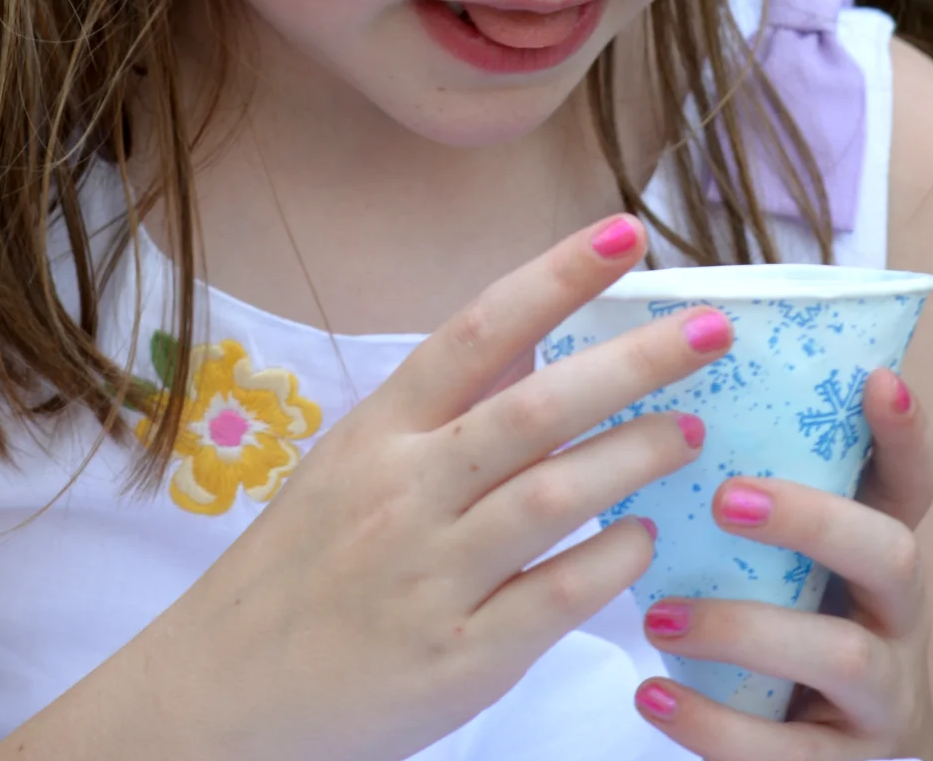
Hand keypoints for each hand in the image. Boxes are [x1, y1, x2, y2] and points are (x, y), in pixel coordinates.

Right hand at [145, 214, 731, 760]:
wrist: (218, 700)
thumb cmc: (297, 569)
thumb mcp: (348, 466)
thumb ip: (438, 408)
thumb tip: (534, 334)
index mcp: (377, 432)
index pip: (478, 329)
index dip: (556, 275)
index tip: (625, 232)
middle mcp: (403, 493)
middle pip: (536, 407)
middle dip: (634, 361)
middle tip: (714, 330)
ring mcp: (430, 577)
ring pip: (554, 496)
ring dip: (635, 456)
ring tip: (690, 429)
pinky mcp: (457, 661)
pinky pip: (556, 598)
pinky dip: (610, 560)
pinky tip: (643, 537)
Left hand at [632, 368, 932, 759]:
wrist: (830, 755)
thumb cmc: (790, 622)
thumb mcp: (793, 559)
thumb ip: (758, 489)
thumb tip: (662, 391)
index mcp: (881, 548)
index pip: (914, 480)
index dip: (906, 432)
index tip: (874, 379)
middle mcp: (898, 616)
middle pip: (893, 554)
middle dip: (813, 520)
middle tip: (727, 499)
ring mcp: (883, 698)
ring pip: (842, 657)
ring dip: (743, 629)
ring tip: (659, 616)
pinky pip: (788, 753)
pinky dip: (715, 724)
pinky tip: (653, 694)